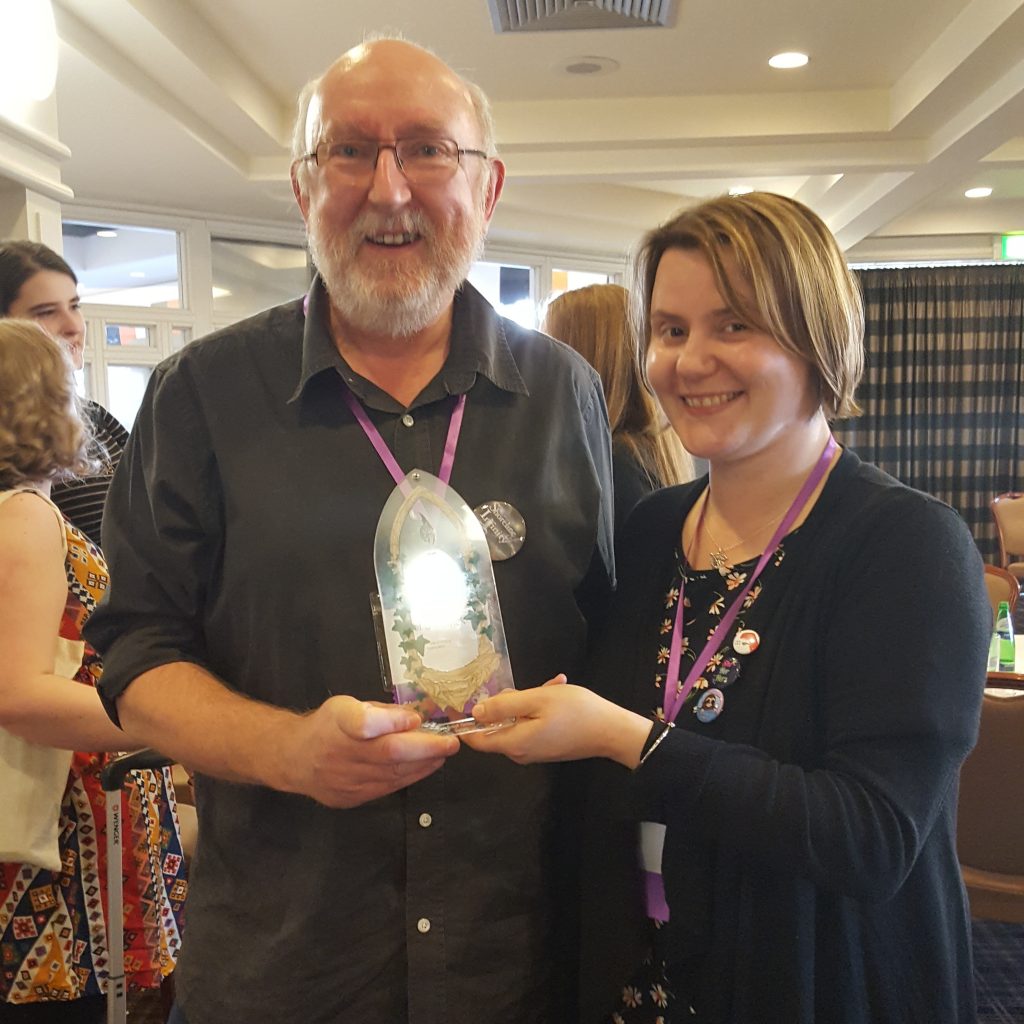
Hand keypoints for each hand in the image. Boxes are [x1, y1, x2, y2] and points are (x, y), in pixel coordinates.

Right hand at [280, 696, 459, 807]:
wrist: (294, 759)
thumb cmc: (325, 727)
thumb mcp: (347, 705)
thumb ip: (381, 713)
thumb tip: (413, 719)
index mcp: (338, 722)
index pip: (364, 722)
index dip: (392, 722)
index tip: (415, 719)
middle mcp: (340, 753)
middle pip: (388, 753)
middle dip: (426, 749)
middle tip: (451, 743)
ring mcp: (345, 780)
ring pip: (392, 775)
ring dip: (423, 765)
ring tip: (442, 754)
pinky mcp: (350, 798)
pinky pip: (386, 788)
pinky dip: (408, 777)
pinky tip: (423, 767)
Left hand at [462, 675, 652, 767]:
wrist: (613, 731)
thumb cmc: (576, 712)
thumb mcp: (537, 700)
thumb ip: (503, 706)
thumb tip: (475, 712)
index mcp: (514, 744)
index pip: (476, 739)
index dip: (465, 721)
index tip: (462, 701)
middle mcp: (520, 752)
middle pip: (498, 726)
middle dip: (507, 702)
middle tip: (527, 686)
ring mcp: (535, 751)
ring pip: (517, 721)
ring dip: (528, 701)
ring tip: (550, 686)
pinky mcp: (547, 746)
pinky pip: (532, 724)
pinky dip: (540, 708)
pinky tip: (557, 691)